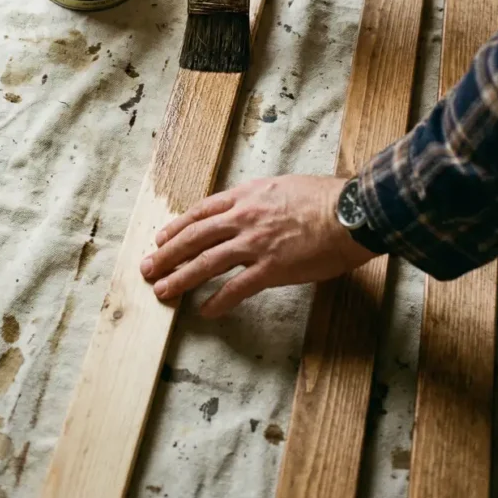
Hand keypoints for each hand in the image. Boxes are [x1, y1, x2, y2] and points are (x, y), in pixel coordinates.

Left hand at [140, 175, 376, 317]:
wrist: (350, 213)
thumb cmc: (324, 198)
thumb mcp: (282, 186)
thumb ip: (260, 198)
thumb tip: (250, 206)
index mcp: (247, 196)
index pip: (201, 211)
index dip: (177, 227)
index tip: (161, 238)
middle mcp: (244, 218)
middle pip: (194, 237)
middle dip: (166, 254)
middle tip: (147, 267)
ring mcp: (255, 244)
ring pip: (206, 263)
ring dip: (180, 278)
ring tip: (162, 291)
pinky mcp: (271, 269)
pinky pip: (236, 288)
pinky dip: (218, 301)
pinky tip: (206, 311)